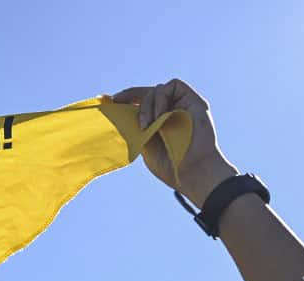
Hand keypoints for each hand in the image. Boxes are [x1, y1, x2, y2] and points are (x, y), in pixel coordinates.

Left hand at [112, 79, 238, 207]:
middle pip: (147, 93)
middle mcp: (170, 112)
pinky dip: (161, 97)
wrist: (192, 172)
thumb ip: (134, 128)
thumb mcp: (144, 145)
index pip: (141, 103)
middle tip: (117, 102)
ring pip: (157, 90)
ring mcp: (182, 106)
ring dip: (147, 105)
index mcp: (158, 122)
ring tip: (147, 125)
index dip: (126, 98)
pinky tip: (160, 115)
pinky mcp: (193, 101)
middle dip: (130, 95)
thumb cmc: (170, 165)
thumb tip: (116, 112)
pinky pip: (173, 86)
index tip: (110, 101)